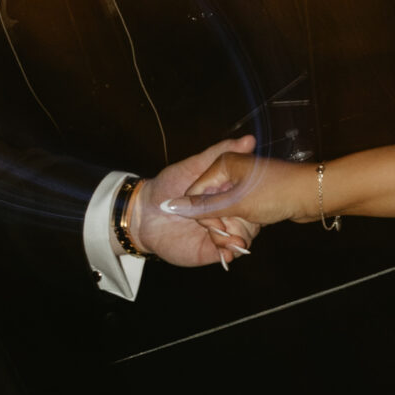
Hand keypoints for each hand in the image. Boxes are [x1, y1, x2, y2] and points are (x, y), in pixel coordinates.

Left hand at [129, 140, 260, 268]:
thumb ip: (219, 153)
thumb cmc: (167, 186)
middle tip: (228, 219)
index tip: (246, 197)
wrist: (142, 214)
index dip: (251, 199)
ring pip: (242, 238)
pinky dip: (230, 253)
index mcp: (228, 194)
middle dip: (244, 221)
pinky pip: (227, 254)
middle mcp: (229, 214)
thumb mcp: (194, 166)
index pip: (251, 197)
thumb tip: (249, 140)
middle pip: (251, 220)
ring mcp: (221, 233)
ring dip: (237, 238)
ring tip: (228, 237)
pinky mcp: (211, 250)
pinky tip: (226, 252)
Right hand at [175, 147, 319, 227]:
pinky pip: (239, 212)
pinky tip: (250, 232)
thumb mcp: (237, 203)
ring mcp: (243, 183)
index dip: (204, 216)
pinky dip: (242, 223)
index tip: (218, 230)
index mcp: (222, 164)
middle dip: (219, 224)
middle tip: (234, 240)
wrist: (314, 194)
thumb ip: (205, 207)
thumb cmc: (276, 193)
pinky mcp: (254, 194)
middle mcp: (230, 171)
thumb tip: (171, 208)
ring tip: (244, 239)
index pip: (196, 194)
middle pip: (209, 203)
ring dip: (232, 227)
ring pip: (224, 211)